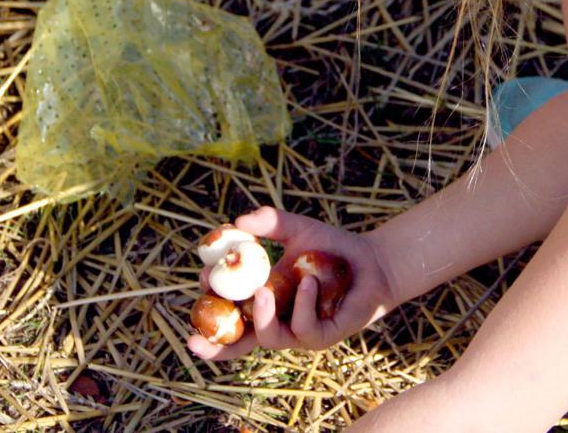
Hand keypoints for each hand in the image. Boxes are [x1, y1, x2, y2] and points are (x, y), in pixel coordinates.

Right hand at [187, 206, 396, 359]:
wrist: (370, 260)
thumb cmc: (331, 248)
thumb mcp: (297, 230)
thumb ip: (269, 223)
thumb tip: (239, 221)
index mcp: (261, 301)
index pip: (227, 312)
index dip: (209, 304)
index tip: (201, 278)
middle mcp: (275, 322)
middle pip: (237, 344)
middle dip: (213, 345)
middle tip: (197, 332)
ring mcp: (298, 333)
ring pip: (269, 338)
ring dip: (262, 316)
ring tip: (263, 289)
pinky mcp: (322, 337)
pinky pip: (304, 327)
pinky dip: (303, 305)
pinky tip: (309, 282)